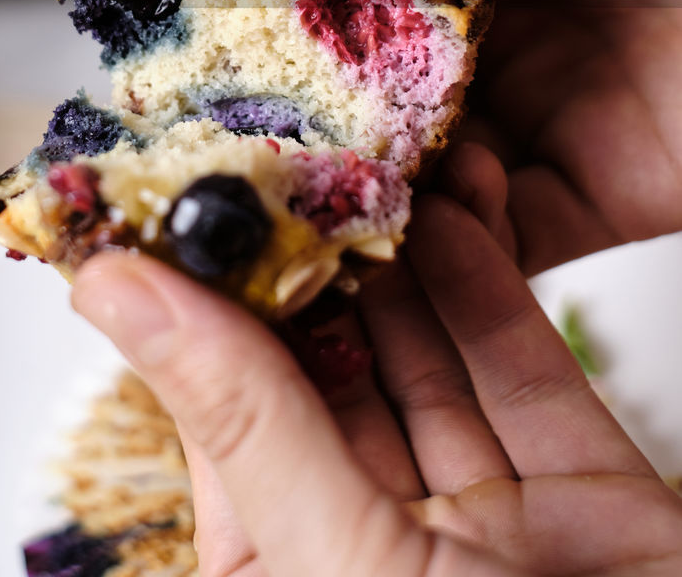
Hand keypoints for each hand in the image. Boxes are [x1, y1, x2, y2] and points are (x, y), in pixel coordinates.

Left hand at [73, 143, 681, 576]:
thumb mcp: (344, 565)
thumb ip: (246, 423)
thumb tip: (121, 300)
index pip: (229, 427)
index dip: (206, 315)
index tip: (182, 211)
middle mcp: (383, 555)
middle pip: (332, 385)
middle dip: (313, 272)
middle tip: (288, 166)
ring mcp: (488, 526)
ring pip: (427, 366)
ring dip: (400, 264)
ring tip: (365, 166)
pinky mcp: (582, 498)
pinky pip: (522, 374)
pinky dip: (486, 290)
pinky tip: (450, 214)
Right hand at [189, 0, 681, 272]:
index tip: (158, 1)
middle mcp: (492, 18)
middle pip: (355, 74)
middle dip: (274, 101)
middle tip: (175, 125)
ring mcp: (540, 110)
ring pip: (407, 165)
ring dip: (340, 182)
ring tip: (246, 195)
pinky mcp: (598, 194)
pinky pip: (493, 240)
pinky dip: (432, 250)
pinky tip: (371, 238)